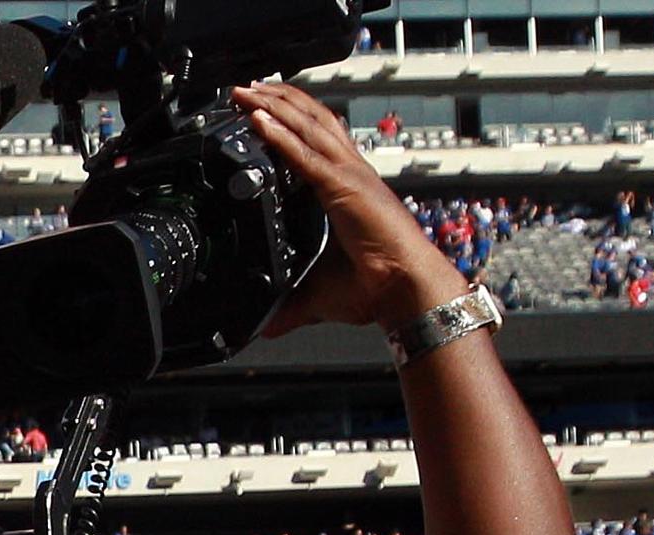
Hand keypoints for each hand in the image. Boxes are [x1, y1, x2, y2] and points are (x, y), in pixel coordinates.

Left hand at [242, 82, 466, 336]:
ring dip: (275, 105)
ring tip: (246, 91)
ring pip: (308, 126)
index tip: (261, 110)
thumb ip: (290, 306)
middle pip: (312, 120)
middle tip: (246, 88)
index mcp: (349, 188)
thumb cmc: (379, 288)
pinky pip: (305, 155)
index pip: (317, 141)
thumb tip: (267, 327)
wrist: (408, 290)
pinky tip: (259, 120)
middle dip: (279, 99)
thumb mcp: (319, 295)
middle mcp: (352, 173)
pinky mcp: (344, 188)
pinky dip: (280, 134)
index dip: (292, 120)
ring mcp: (350, 176)